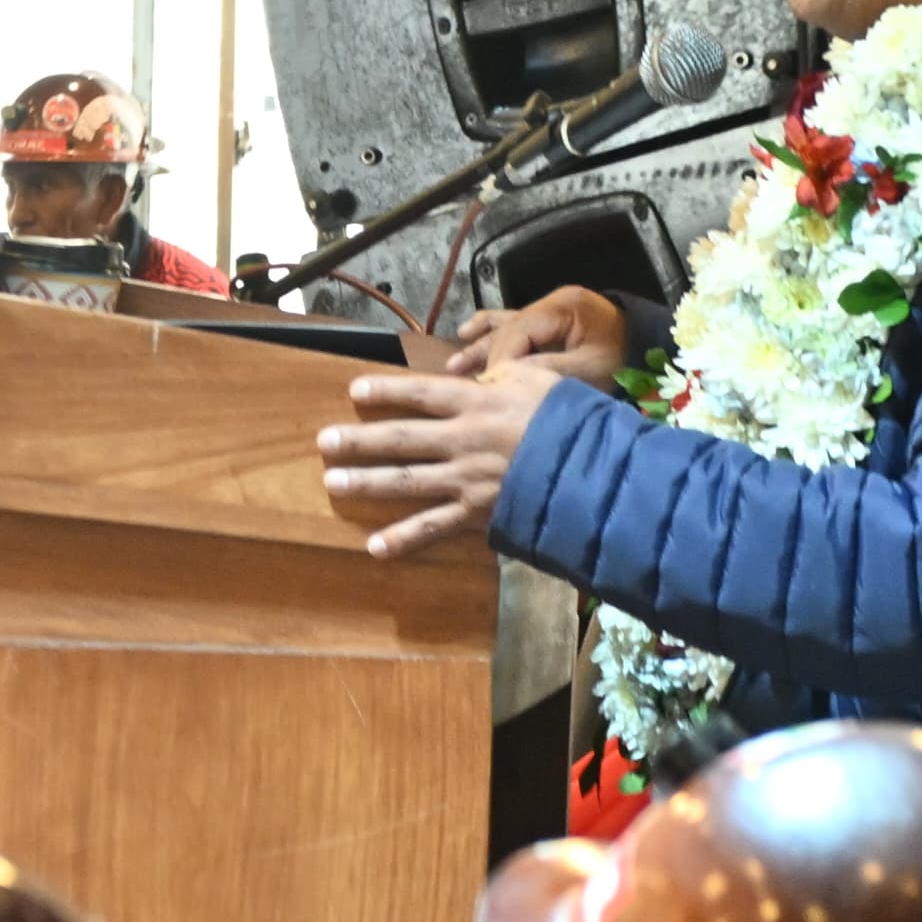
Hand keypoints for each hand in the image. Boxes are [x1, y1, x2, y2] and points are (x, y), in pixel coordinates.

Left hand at [317, 361, 578, 560]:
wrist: (597, 470)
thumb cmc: (573, 420)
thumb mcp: (539, 381)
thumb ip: (504, 375)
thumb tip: (481, 374)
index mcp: (479, 403)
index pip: (422, 394)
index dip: (386, 391)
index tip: (353, 390)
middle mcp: (464, 440)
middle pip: (401, 438)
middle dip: (360, 440)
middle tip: (324, 442)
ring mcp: (467, 480)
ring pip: (406, 481)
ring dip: (366, 483)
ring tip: (333, 483)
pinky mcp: (477, 514)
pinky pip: (434, 528)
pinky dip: (404, 539)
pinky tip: (374, 547)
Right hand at [444, 285, 628, 384]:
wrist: (651, 349)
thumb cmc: (625, 359)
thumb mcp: (591, 370)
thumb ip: (549, 371)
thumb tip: (507, 380)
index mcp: (563, 308)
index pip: (517, 334)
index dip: (498, 363)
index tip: (485, 392)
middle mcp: (550, 303)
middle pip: (506, 332)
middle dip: (486, 360)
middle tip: (464, 389)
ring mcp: (547, 310)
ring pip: (503, 326)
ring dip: (478, 346)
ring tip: (452, 367)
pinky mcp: (547, 321)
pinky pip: (511, 323)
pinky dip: (489, 332)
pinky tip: (465, 336)